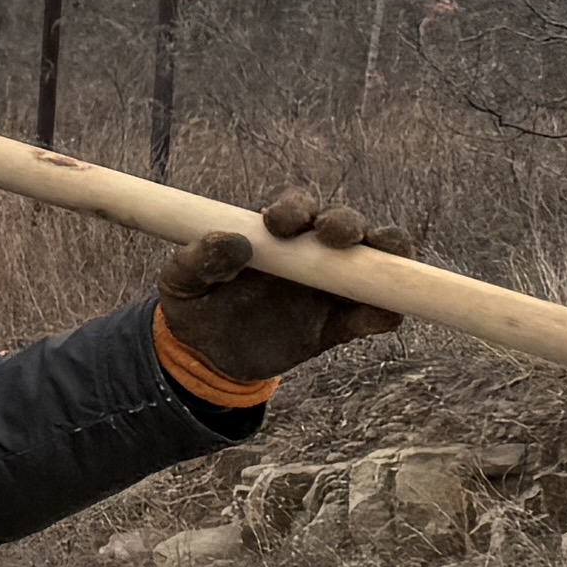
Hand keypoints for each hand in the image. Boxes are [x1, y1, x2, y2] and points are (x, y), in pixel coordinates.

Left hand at [154, 188, 409, 385]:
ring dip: (385, 254)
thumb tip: (231, 241)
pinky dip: (386, 312)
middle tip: (333, 234)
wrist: (206, 358)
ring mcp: (331, 288)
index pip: (297, 207)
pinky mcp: (340, 324)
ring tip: (381, 260)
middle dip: (345, 222)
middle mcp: (311, 253)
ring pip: (375, 261)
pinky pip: (375, 315)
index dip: (294, 209)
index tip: (278, 224)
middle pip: (345, 224)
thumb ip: (197, 260)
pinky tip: (382, 315)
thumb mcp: (180, 284)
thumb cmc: (195, 307)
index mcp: (275, 234)